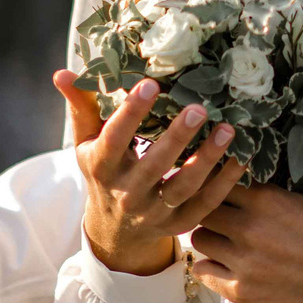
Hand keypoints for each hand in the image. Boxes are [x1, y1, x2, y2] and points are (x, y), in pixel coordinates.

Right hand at [59, 70, 245, 276]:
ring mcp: (153, 212)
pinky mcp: (178, 224)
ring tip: (227, 130)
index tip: (150, 84)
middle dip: (177, 137)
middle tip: (199, 108)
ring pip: (183, 187)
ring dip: (206, 159)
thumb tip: (61, 73)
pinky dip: (225, 183)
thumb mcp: (86, 141)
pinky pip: (205, 205)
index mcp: (102, 166)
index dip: (131, 112)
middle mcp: (127, 192)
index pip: (115, 138)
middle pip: (154, 164)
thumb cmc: (103, 171)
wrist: (114, 229)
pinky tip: (241, 158)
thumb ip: (81, 106)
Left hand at [187, 184, 302, 302]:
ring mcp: (243, 262)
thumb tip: (238, 183)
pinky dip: (209, 265)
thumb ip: (268, 194)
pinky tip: (222, 264)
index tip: (221, 190)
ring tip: (223, 241)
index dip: (219, 186)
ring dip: (210, 237)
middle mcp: (249, 228)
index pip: (219, 181)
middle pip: (203, 209)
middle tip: (220, 217)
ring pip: (200, 239)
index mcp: (266, 199)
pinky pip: (203, 271)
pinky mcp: (242, 292)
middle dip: (210, 210)